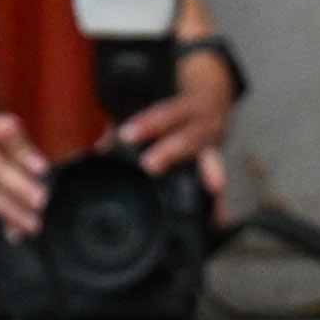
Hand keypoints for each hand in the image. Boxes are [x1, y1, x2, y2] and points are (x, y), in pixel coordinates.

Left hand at [114, 39, 237, 204]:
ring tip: (213, 188)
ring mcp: (215, 145)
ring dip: (209, 174)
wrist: (217, 102)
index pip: (165, 112)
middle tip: (149, 165)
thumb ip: (126, 126)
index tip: (126, 134)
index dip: (147, 123)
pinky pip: (217, 183)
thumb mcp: (155, 111)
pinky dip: (220, 201)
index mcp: (188, 106)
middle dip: (171, 150)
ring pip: (210, 158)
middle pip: (188, 136)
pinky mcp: (218, 166)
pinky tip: (220, 216)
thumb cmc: (176, 112)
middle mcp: (205, 124)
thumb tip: (99, 148)